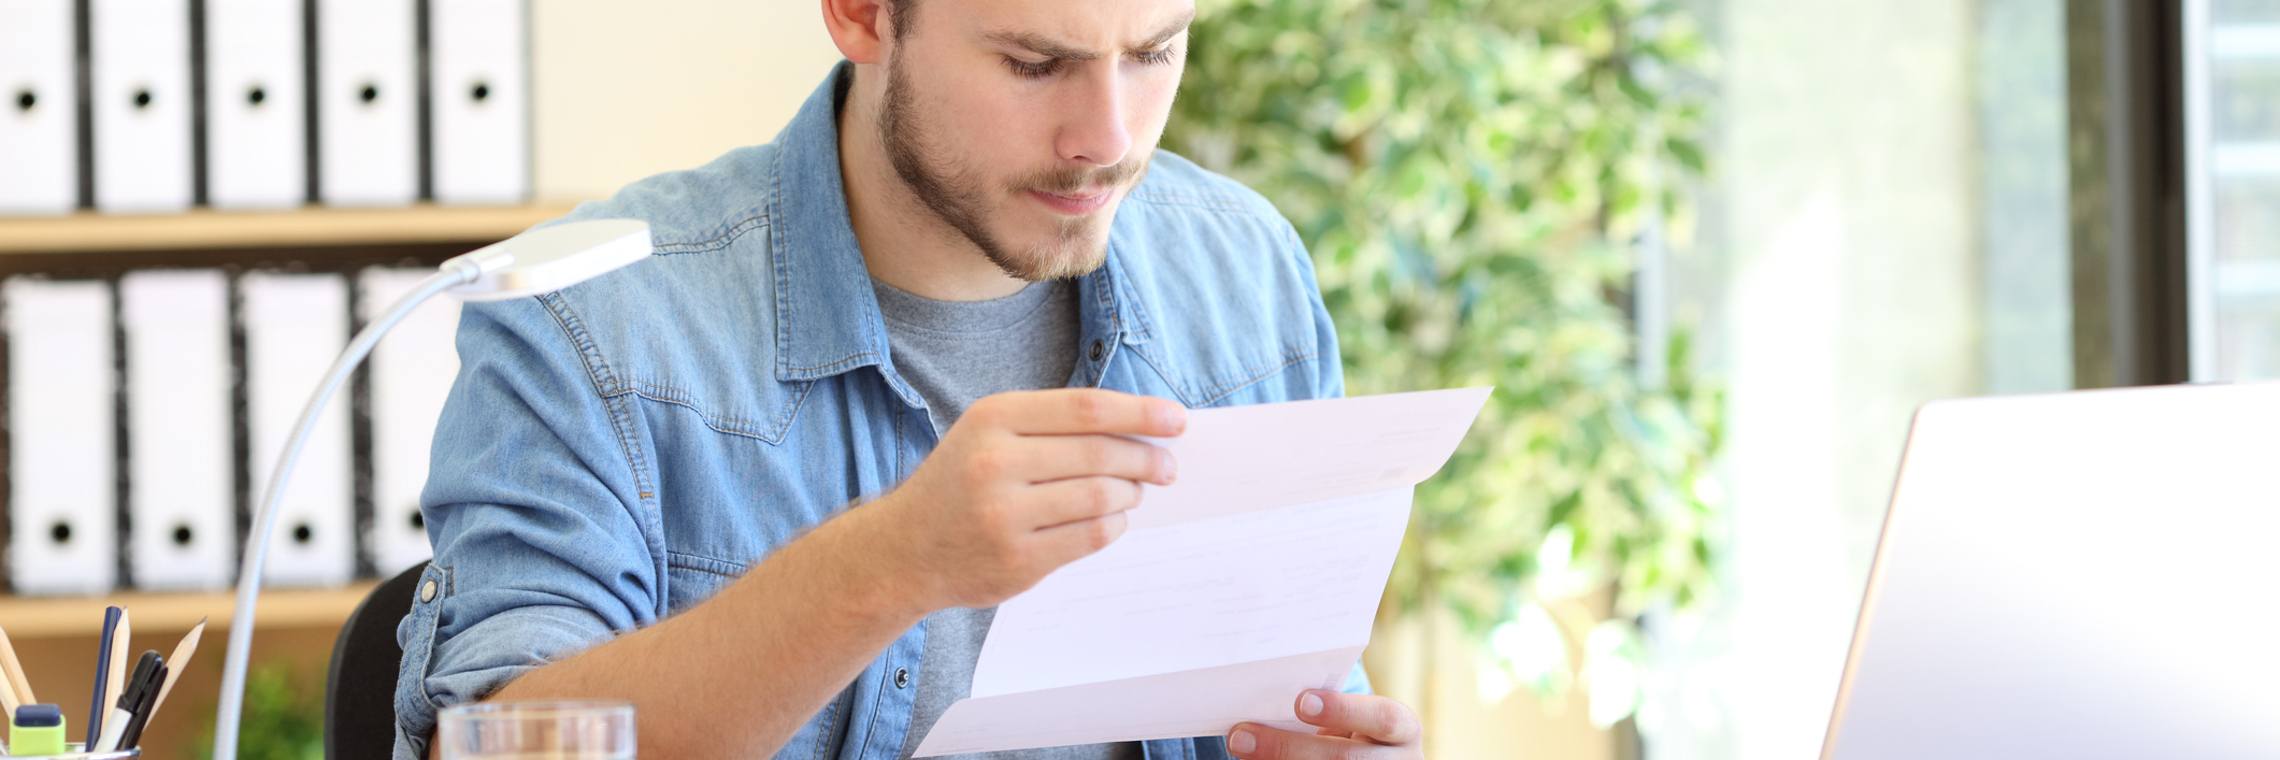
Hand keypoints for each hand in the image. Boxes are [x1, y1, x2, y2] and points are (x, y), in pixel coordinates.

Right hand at [876, 388, 1185, 610]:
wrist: (904, 549)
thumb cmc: (962, 481)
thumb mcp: (991, 432)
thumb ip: (1054, 425)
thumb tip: (1142, 428)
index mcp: (994, 418)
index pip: (1087, 409)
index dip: (1141, 413)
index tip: (1177, 420)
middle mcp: (995, 463)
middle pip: (1099, 453)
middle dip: (1146, 459)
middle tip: (1166, 466)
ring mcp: (1004, 516)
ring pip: (1101, 497)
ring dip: (1131, 493)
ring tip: (1135, 491)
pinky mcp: (1017, 561)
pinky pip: (1091, 537)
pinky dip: (1114, 524)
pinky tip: (1113, 518)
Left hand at [1226, 690, 1424, 758]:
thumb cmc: (1357, 733)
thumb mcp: (1355, 720)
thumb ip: (1326, 711)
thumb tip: (1264, 707)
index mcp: (1403, 730)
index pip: (1382, 718)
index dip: (1343, 710)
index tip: (1300, 701)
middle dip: (1289, 748)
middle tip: (1241, 737)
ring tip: (1242, 751)